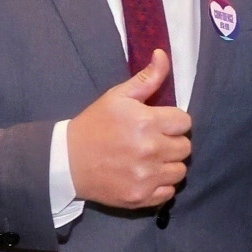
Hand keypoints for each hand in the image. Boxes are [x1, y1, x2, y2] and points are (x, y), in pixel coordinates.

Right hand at [67, 49, 191, 208]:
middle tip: (153, 141)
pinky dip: (161, 185)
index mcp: (147, 122)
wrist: (66, 161)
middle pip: (186, 147)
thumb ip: (146, 78)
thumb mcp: (117, 97)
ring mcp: (146, 176)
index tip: (158, 123)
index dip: (173, 121)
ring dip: (169, 165)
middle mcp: (151, 150)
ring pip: (180, 171)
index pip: (185, 122)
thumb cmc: (94, 125)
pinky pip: (169, 192)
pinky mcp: (141, 196)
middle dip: (172, 142)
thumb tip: (163, 55)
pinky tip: (146, 176)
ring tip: (150, 159)